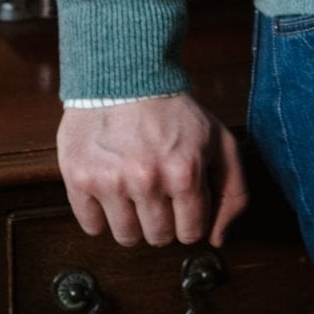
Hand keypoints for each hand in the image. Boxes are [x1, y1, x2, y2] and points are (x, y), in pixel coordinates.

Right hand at [57, 94, 249, 247]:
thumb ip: (233, 189)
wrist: (125, 76)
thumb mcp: (218, 140)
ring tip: (133, 186)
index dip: (189, 218)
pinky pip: (92, 227)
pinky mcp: (80, 179)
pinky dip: (100, 213)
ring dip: (132, 219)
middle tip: (158, 189)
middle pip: (158, 238)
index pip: (191, 233)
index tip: (182, 201)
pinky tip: (110, 185)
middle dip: (162, 219)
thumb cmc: (173, 110)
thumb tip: (218, 238)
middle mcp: (147, 180)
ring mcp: (111, 182)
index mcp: (185, 172)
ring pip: (126, 238)